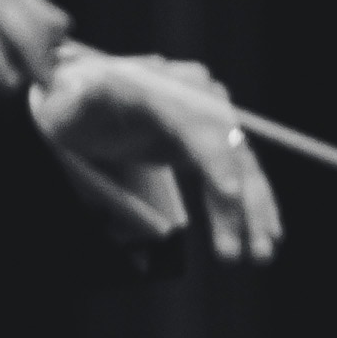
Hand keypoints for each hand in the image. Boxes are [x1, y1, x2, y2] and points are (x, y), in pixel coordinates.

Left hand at [35, 43, 282, 263]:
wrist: (79, 98)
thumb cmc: (71, 108)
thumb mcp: (68, 109)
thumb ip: (84, 111)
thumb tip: (95, 111)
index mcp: (156, 83)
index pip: (195, 118)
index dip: (215, 155)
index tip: (228, 192)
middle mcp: (192, 92)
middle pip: (227, 145)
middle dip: (241, 197)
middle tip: (238, 247)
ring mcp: (206, 114)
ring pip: (239, 164)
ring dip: (253, 210)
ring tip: (261, 254)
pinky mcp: (210, 138)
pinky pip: (237, 173)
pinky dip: (251, 205)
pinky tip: (268, 235)